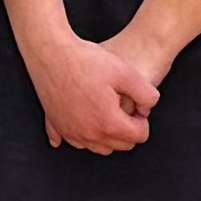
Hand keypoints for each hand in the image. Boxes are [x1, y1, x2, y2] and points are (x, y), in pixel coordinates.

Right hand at [22, 26, 162, 155]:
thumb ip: (146, 94)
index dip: (143, 121)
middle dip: (127, 130)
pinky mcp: (56, 124)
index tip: (138, 108)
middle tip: (125, 109)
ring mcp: (70, 131)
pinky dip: (77, 136)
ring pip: (97, 147)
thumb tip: (149, 107)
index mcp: (109, 123)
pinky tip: (79, 126)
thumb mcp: (126, 72)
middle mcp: (89, 134)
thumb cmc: (85, 61)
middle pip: (119, 145)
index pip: (138, 136)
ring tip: (107, 112)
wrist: (51, 53)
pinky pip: (68, 140)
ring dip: (107, 135)